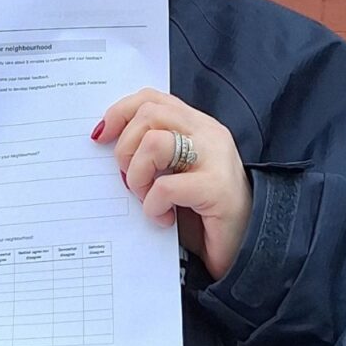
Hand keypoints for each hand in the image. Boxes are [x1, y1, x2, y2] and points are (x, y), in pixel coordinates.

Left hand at [93, 89, 251, 280]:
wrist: (244, 246)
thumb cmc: (202, 210)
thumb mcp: (174, 171)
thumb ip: (151, 151)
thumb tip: (106, 141)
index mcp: (196, 124)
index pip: (151, 98)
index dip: (120, 112)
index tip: (101, 136)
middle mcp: (208, 133)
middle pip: (148, 114)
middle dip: (125, 149)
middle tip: (131, 181)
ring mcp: (215, 157)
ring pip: (154, 143)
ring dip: (138, 175)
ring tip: (148, 199)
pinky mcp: (216, 188)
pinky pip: (165, 187)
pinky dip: (153, 206)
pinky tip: (164, 218)